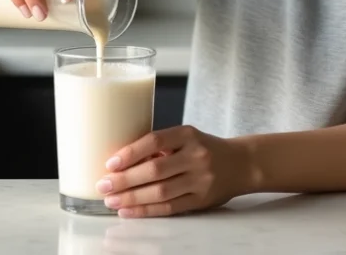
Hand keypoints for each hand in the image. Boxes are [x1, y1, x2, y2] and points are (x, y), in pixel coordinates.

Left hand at [96, 125, 254, 218]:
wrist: (241, 164)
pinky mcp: (201, 200)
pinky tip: (128, 210)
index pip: (155, 141)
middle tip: (103, 185)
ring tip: (111, 200)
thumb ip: (161, 146)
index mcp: (188, 135)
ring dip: (132, 197)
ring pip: (160, 191)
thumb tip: (123, 161)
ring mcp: (200, 180)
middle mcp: (196, 156)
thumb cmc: (205, 149)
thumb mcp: (187, 138)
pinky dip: (146, 210)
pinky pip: (169, 207)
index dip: (131, 153)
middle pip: (155, 170)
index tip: (110, 163)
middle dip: (125, 180)